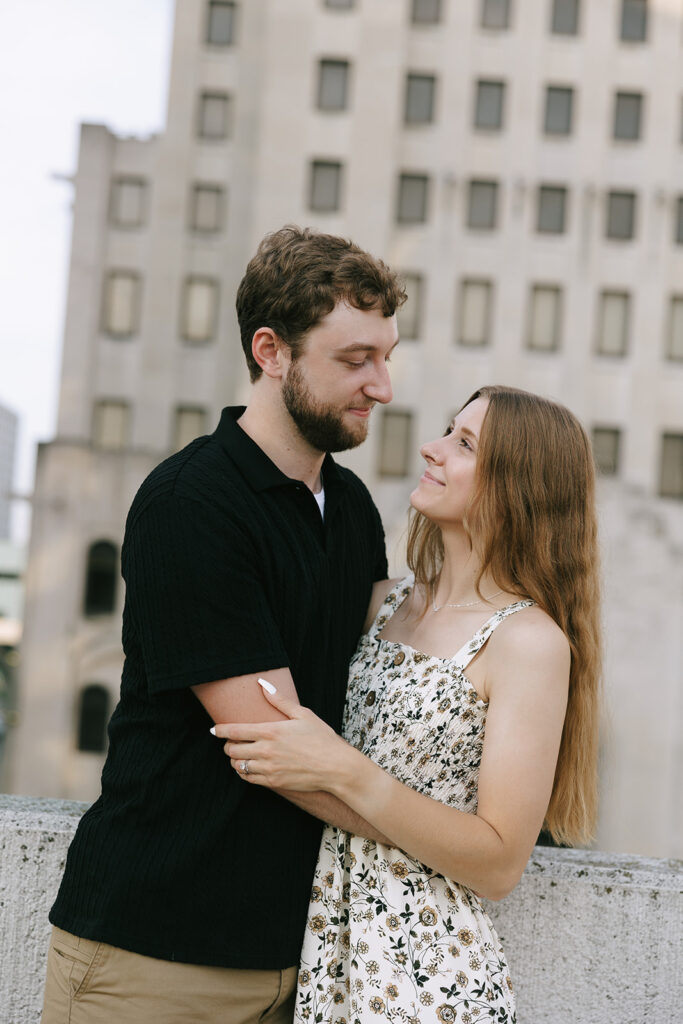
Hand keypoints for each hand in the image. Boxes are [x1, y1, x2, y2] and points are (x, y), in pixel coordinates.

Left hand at [211, 682, 348, 791]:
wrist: (335, 767)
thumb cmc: (321, 738)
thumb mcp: (303, 714)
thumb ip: (279, 700)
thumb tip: (262, 684)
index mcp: (271, 731)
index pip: (235, 731)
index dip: (220, 730)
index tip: (214, 729)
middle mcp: (266, 750)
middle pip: (232, 750)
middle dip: (227, 745)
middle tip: (230, 742)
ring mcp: (269, 768)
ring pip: (238, 766)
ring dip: (234, 760)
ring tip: (239, 755)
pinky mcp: (274, 782)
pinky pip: (248, 778)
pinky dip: (243, 772)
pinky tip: (248, 767)